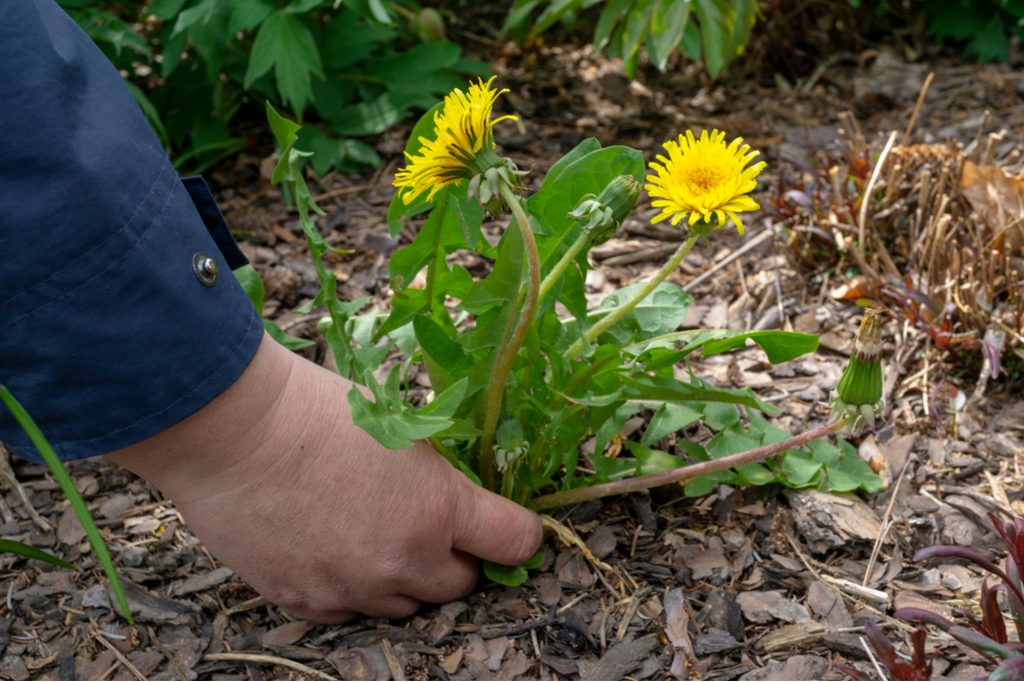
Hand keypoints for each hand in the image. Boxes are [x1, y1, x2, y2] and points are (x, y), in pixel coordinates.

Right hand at [107, 333, 541, 621]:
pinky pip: (350, 611)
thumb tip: (457, 503)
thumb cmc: (318, 410)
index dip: (517, 532)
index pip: (516, 542)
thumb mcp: (403, 431)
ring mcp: (354, 588)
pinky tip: (331, 550)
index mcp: (440, 510)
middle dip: (454, 559)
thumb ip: (438, 481)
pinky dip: (352, 589)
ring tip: (372, 535)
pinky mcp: (307, 602)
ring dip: (404, 579)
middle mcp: (404, 561)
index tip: (507, 526)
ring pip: (405, 606)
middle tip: (427, 527)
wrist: (234, 431)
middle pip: (461, 586)